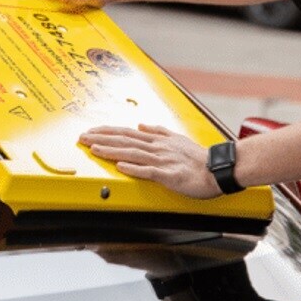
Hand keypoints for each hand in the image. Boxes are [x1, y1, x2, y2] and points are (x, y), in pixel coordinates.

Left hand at [78, 124, 220, 198]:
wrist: (218, 169)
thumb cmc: (199, 158)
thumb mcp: (177, 139)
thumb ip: (158, 131)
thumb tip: (142, 124)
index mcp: (158, 140)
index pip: (127, 133)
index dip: (107, 132)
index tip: (90, 132)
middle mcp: (157, 148)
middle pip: (125, 141)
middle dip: (101, 139)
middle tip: (82, 138)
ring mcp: (163, 160)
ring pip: (132, 154)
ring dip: (112, 151)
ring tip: (94, 149)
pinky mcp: (170, 175)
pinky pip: (149, 171)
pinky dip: (134, 168)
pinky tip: (120, 167)